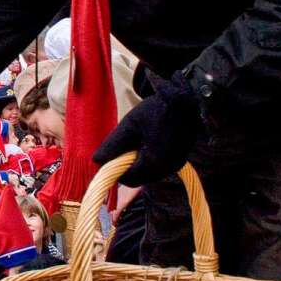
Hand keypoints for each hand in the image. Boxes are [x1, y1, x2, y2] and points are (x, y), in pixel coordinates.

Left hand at [93, 71, 199, 186]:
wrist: (185, 101)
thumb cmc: (155, 111)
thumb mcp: (129, 126)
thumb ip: (112, 146)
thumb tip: (96, 161)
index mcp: (154, 162)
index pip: (127, 179)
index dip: (115, 171)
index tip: (109, 158)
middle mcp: (167, 169)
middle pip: (138, 179)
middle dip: (126, 168)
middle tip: (121, 148)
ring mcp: (175, 165)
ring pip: (148, 174)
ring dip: (137, 164)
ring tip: (135, 142)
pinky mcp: (180, 160)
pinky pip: (159, 168)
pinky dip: (148, 161)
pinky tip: (147, 143)